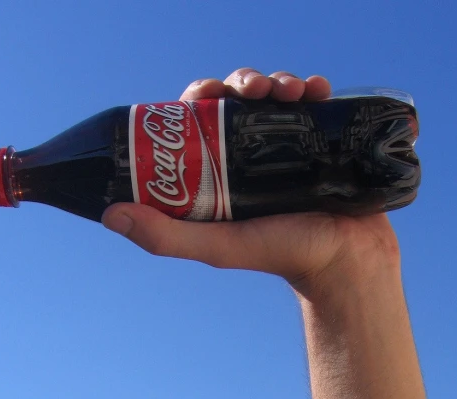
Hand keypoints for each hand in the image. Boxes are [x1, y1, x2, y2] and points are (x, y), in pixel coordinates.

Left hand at [102, 68, 399, 295]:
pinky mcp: (320, 144)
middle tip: (256, 89)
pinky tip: (318, 89)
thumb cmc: (283, 255)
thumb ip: (167, 236)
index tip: (208, 93)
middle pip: (239, 101)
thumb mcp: (218, 246)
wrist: (347, 260)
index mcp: (222, 172)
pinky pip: (314, 105)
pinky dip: (314, 88)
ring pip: (276, 97)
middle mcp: (251, 156)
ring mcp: (288, 148)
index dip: (201, 98)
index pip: (202, 120)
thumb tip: (109, 215)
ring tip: (294, 90)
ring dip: (280, 80)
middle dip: (244, 82)